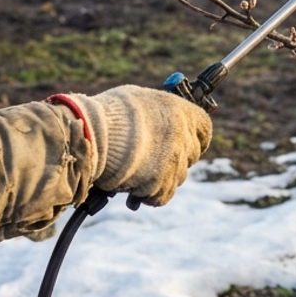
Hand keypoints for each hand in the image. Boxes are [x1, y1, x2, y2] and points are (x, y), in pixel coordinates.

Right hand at [62, 86, 212, 205]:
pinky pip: (161, 196)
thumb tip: (157, 118)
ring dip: (157, 181)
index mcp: (181, 111)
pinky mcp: (160, 183)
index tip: (185, 145)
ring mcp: (173, 160)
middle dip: (173, 162)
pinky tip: (130, 191)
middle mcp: (183, 136)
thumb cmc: (108, 114)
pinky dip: (147, 196)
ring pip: (176, 178)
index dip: (196, 139)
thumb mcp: (137, 100)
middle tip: (152, 163)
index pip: (205, 129)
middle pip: (191, 156)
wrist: (91, 136)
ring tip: (132, 178)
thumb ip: (155, 113)